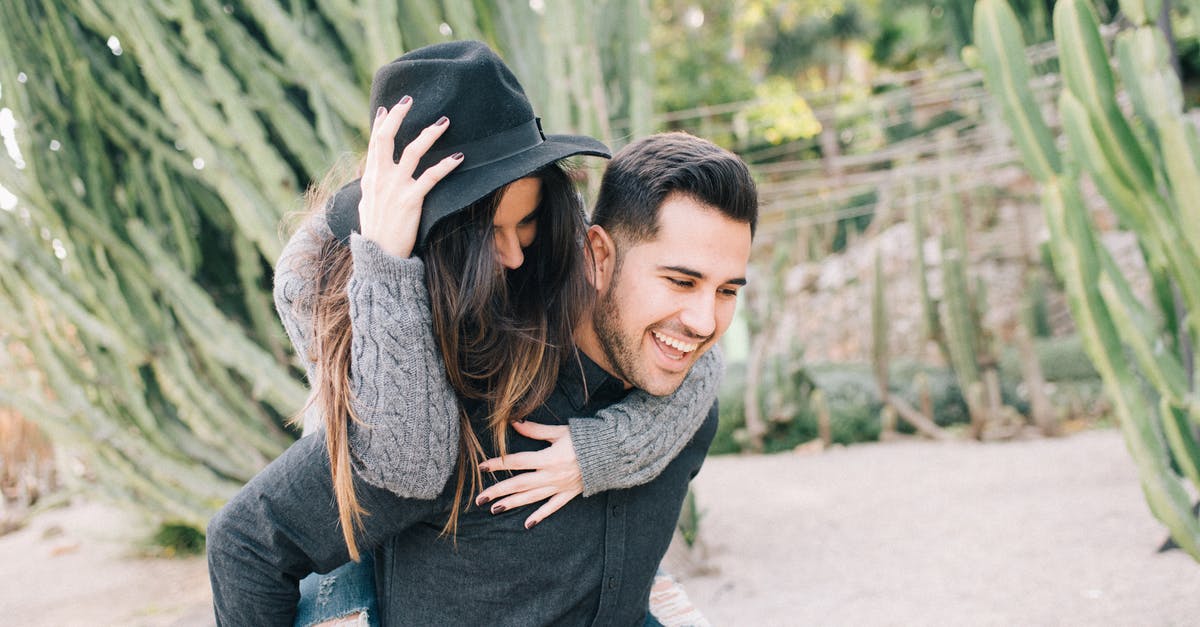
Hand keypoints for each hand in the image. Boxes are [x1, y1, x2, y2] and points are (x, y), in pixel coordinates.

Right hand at [358, 98, 463, 257]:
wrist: (379, 258)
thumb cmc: (375, 234)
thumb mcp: (365, 204)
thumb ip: (369, 185)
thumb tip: (367, 171)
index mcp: (370, 178)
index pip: (374, 143)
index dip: (380, 123)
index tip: (387, 107)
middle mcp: (380, 178)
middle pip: (387, 138)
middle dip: (398, 116)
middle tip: (410, 99)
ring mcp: (395, 188)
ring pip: (412, 152)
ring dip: (429, 134)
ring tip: (444, 121)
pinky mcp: (411, 200)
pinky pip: (431, 177)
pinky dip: (446, 165)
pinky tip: (459, 157)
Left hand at [474, 421, 583, 528]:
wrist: (612, 453)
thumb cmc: (586, 439)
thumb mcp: (559, 432)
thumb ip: (536, 430)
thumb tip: (514, 422)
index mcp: (548, 458)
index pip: (517, 461)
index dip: (498, 463)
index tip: (481, 466)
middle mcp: (551, 475)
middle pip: (519, 484)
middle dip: (498, 491)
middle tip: (479, 499)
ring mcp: (560, 486)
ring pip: (531, 498)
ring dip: (512, 504)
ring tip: (494, 510)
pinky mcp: (569, 493)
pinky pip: (552, 507)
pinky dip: (540, 516)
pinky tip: (527, 525)